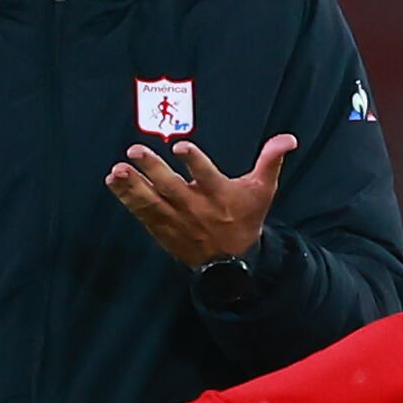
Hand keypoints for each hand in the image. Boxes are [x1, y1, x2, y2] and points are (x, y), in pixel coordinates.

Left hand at [106, 133, 296, 269]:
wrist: (231, 264)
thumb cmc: (245, 219)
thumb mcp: (262, 190)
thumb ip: (271, 161)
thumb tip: (288, 138)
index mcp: (220, 195)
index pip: (206, 176)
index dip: (194, 162)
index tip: (180, 147)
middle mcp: (196, 208)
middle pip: (171, 187)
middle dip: (152, 170)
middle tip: (135, 151)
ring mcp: (177, 220)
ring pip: (152, 201)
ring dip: (133, 186)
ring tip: (117, 170)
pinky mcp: (163, 229)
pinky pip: (142, 213)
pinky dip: (127, 198)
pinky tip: (114, 182)